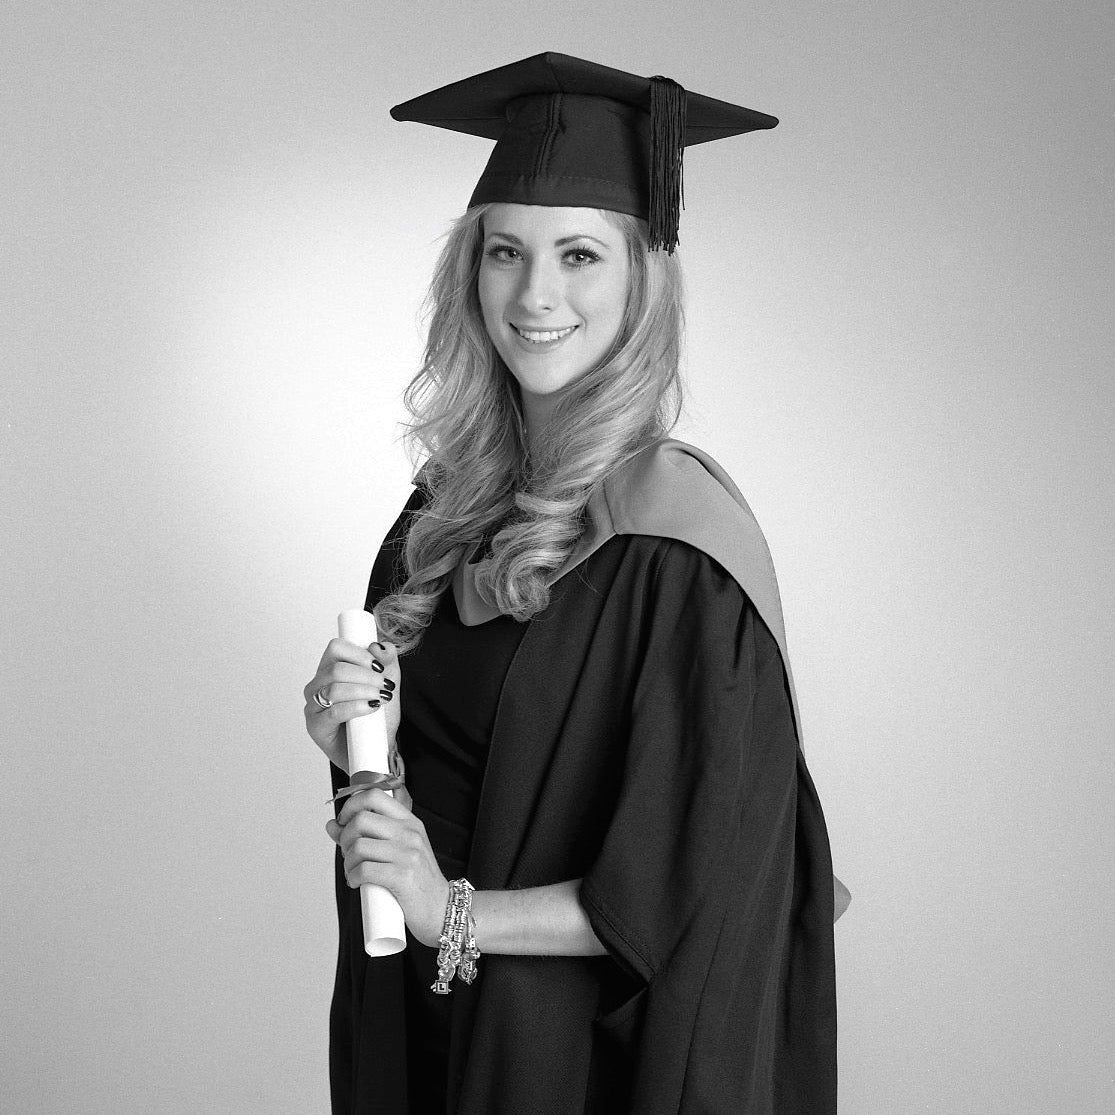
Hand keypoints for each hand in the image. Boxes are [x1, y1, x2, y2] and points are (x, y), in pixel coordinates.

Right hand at [303, 637, 400, 772]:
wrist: (375, 751)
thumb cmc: (375, 718)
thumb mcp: (387, 685)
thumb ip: (387, 662)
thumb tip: (382, 646)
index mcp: (330, 670)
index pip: (335, 648)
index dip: (359, 653)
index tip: (378, 666)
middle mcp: (317, 686)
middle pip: (336, 669)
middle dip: (366, 675)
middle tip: (385, 685)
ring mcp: (313, 706)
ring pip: (334, 689)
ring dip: (363, 691)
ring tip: (381, 698)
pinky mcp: (316, 727)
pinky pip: (334, 712)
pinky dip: (356, 707)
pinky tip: (372, 708)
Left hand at [327, 788, 448, 947]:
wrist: (441, 908)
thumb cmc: (417, 880)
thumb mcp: (398, 849)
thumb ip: (366, 835)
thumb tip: (332, 825)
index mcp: (409, 822)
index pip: (375, 796)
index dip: (351, 805)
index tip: (344, 820)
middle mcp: (410, 833)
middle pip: (361, 819)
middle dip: (345, 838)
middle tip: (348, 853)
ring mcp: (407, 853)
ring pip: (359, 846)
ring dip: (347, 862)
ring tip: (353, 871)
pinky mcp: (402, 876)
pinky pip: (364, 870)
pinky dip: (352, 878)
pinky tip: (357, 882)